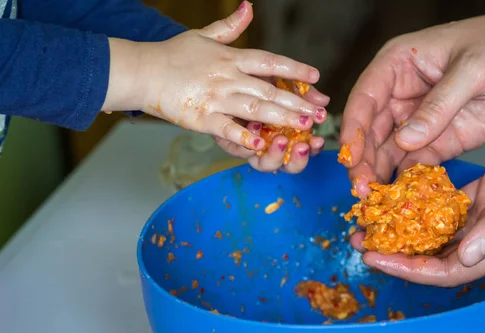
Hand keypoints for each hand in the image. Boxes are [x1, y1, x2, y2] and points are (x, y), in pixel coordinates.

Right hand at [104, 1, 327, 158]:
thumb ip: (230, 25)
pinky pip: (228, 129)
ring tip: (304, 127)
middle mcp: (228, 77)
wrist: (142, 71)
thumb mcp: (203, 34)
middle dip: (297, 102)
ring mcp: (216, 98)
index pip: (269, 62)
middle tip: (319, 113)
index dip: (294, 69)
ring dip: (282, 118)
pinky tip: (262, 144)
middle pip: (269, 89)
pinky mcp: (202, 118)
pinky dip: (245, 137)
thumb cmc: (173, 54)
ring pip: (256, 109)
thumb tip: (249, 6)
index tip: (315, 77)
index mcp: (231, 57)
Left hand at [213, 75, 329, 173]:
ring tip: (280, 141)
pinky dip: (248, 146)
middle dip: (297, 158)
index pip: (304, 151)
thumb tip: (323, 100)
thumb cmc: (256, 81)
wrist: (215, 76)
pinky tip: (254, 137)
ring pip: (264, 164)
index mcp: (287, 135)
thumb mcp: (282, 82)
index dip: (312, 150)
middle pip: (286, 165)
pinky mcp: (228, 141)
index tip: (317, 140)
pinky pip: (237, 151)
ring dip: (275, 156)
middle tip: (302, 146)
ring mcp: (249, 147)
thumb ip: (303, 93)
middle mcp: (269, 147)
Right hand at [340, 6, 484, 197]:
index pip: (364, 100)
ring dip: (382, 176)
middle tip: (362, 191)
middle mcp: (400, 95)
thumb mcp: (472, 68)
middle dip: (364, 162)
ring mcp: (419, 120)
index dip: (353, 131)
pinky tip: (404, 200)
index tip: (349, 160)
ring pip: (390, 152)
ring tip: (377, 203)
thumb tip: (405, 140)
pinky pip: (418, 164)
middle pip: (371, 132)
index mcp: (397, 66)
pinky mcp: (440, 140)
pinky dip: (410, 183)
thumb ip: (438, 105)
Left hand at [353, 98, 484, 286]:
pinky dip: (426, 199)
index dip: (408, 269)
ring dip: (405, 225)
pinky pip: (451, 201)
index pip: (447, 270)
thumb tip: (465, 256)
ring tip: (373, 214)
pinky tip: (404, 190)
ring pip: (439, 227)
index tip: (372, 257)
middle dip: (396, 249)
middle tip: (360, 235)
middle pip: (435, 253)